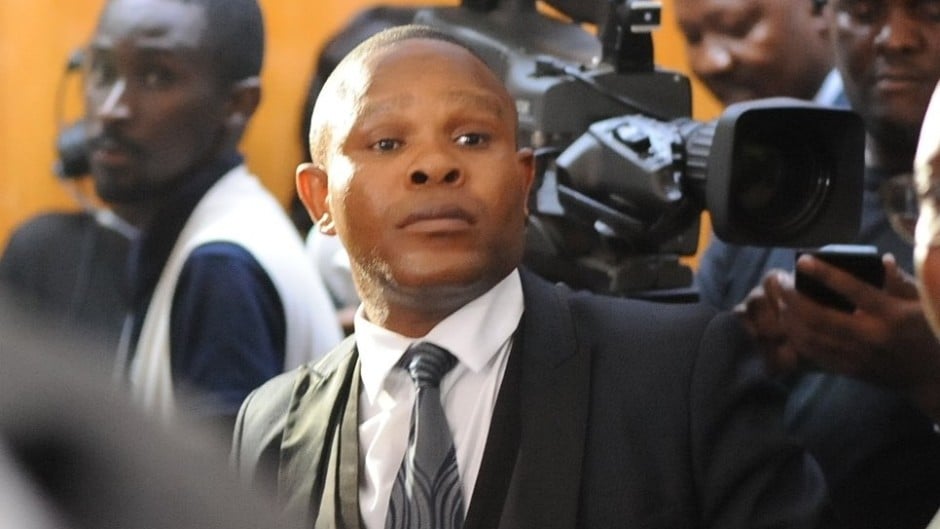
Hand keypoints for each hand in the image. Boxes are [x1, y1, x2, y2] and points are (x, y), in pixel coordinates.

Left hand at [735, 254, 939, 420]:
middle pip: (819, 316)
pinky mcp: (850, 370)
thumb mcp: (923, 302)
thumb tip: (881, 260)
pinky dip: (797, 338)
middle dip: (793, 298)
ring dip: (789, 318)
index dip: (823, 273)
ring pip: (811, 337)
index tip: (802, 260)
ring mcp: (858, 356)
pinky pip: (815, 355)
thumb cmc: (929, 332)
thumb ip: (900, 281)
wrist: (934, 377)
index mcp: (891, 314)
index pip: (852, 289)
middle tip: (781, 283)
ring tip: (780, 301)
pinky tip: (789, 324)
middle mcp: (871, 335)